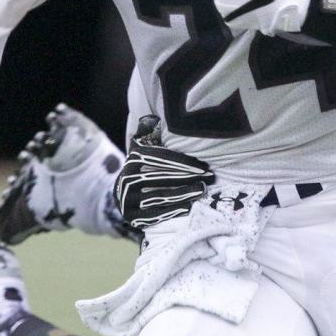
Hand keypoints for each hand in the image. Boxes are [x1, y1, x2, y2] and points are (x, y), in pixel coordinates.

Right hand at [115, 115, 214, 229]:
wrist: (126, 195)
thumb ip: (151, 132)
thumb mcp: (146, 146)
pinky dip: (172, 211)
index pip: (161, 159)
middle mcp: (126, 179)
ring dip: (184, 193)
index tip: (204, 166)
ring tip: (202, 190)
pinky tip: (188, 207)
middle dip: (188, 177)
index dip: (184, 162)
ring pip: (160, 196)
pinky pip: (155, 214)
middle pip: (162, 177)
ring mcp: (127, 200)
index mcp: (133, 159)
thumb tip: (155, 117)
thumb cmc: (147, 166)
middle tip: (209, 177)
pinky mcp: (132, 217)